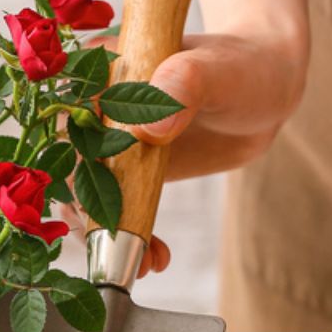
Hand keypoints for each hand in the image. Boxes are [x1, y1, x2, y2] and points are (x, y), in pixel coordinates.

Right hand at [65, 29, 308, 275]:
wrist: (264, 90)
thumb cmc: (241, 68)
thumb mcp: (216, 71)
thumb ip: (184, 85)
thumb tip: (150, 129)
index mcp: (97, 69)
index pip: (67, 121)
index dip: (77, 167)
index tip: (103, 205)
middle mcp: (92, 105)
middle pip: (69, 166)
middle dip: (91, 214)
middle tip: (126, 250)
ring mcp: (106, 142)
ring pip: (87, 195)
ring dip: (107, 235)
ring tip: (146, 263)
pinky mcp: (123, 170)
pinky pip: (114, 207)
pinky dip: (129, 236)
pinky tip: (155, 258)